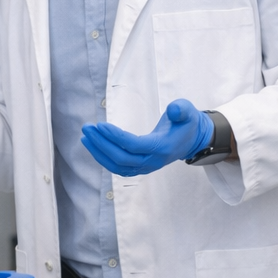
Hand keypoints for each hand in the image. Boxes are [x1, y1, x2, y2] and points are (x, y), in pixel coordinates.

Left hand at [81, 99, 213, 176]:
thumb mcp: (188, 112)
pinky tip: (93, 146)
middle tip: (87, 128)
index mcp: (162, 148)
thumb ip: (182, 110)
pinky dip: (103, 158)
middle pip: (121, 158)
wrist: (191, 140)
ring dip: (98, 152)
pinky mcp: (139, 168)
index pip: (134, 146)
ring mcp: (145, 167)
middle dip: (101, 143)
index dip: (115, 137)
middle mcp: (152, 161)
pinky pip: (118, 168)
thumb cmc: (186, 123)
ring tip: (86, 136)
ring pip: (117, 166)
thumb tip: (174, 110)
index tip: (100, 125)